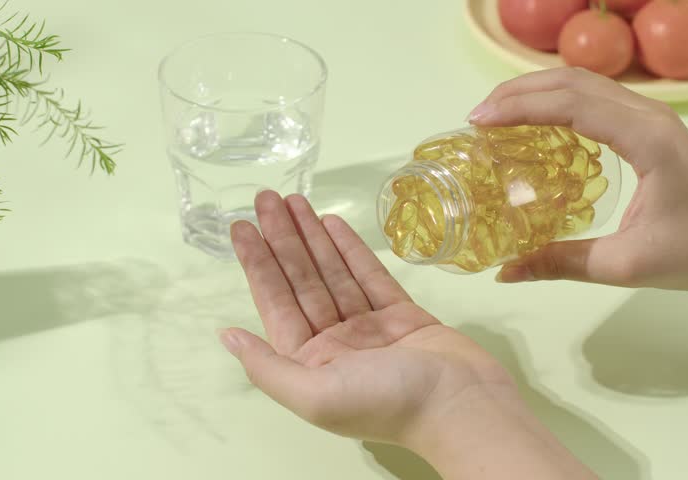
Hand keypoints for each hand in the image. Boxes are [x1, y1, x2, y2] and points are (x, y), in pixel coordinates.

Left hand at [220, 191, 596, 478]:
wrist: (461, 405)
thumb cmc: (385, 402)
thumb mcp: (313, 395)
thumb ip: (266, 366)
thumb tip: (226, 336)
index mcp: (310, 363)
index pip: (277, 303)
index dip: (258, 263)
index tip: (241, 227)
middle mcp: (335, 343)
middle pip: (302, 281)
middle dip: (283, 239)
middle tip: (266, 197)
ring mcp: (369, 327)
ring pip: (333, 273)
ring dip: (312, 237)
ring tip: (294, 201)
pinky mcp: (402, 315)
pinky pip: (369, 276)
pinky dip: (350, 249)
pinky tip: (332, 224)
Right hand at [468, 67, 687, 290]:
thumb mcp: (625, 265)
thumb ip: (562, 263)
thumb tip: (505, 273)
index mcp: (644, 138)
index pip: (571, 105)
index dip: (519, 108)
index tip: (478, 122)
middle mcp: (647, 114)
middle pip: (572, 80)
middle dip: (517, 92)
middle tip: (476, 117)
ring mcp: (649, 114)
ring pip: (582, 81)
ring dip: (535, 90)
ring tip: (495, 113)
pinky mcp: (648, 123)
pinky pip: (593, 96)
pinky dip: (555, 99)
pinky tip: (533, 122)